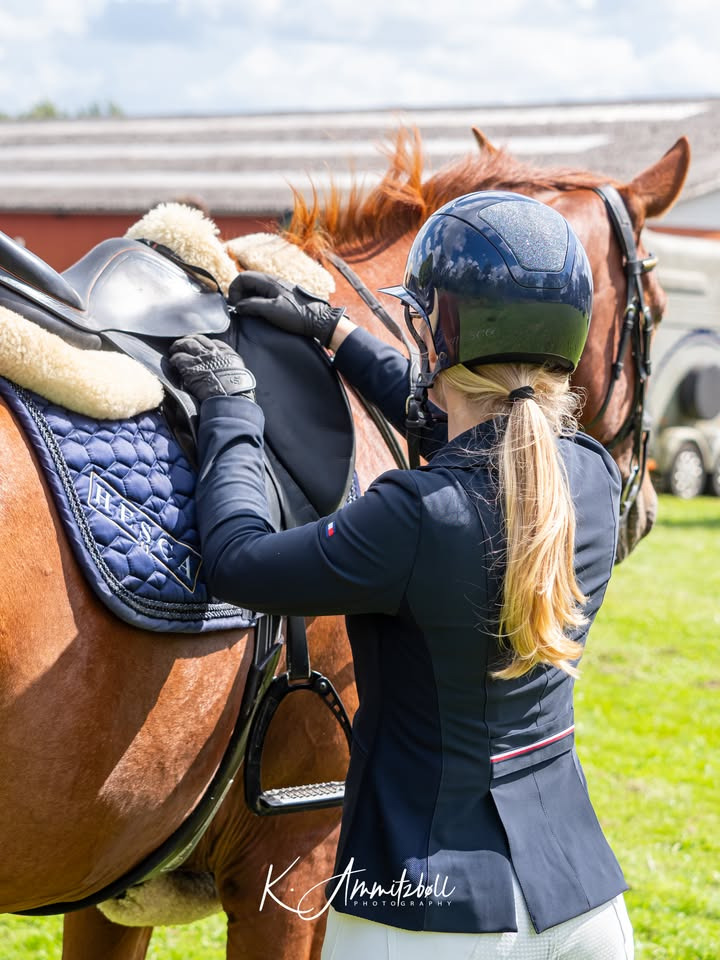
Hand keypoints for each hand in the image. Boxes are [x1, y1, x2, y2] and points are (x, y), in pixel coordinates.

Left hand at [169, 334, 255, 402]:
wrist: (228, 398)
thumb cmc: (236, 392)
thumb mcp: (239, 376)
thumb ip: (231, 369)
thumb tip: (224, 373)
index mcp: (228, 354)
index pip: (215, 343)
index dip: (205, 343)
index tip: (201, 345)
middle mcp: (214, 352)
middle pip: (199, 339)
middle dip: (190, 340)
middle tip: (183, 343)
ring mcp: (202, 358)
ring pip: (187, 344)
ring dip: (179, 345)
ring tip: (174, 349)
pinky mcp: (190, 366)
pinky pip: (179, 357)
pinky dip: (175, 358)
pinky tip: (173, 361)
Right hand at [228, 271, 344, 346]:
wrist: (319, 320)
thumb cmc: (298, 315)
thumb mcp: (272, 310)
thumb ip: (252, 306)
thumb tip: (238, 306)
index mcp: (269, 281)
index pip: (242, 277)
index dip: (234, 290)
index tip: (235, 305)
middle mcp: (272, 281)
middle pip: (247, 282)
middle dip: (239, 294)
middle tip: (239, 310)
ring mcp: (277, 288)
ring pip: (255, 289)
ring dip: (247, 299)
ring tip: (248, 312)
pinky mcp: (281, 297)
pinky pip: (263, 295)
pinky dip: (256, 302)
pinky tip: (259, 313)